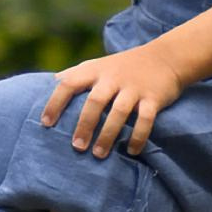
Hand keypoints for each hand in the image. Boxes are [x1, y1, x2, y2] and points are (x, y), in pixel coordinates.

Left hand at [41, 44, 184, 158]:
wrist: (166, 57)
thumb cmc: (123, 66)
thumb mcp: (97, 65)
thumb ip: (75, 74)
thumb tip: (50, 83)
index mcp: (95, 71)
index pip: (69, 83)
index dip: (55, 102)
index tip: (45, 123)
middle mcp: (113, 78)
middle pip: (94, 102)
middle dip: (84, 125)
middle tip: (77, 146)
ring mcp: (134, 88)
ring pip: (119, 112)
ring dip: (108, 135)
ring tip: (98, 154)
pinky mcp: (153, 98)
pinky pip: (145, 119)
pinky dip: (138, 136)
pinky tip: (131, 151)